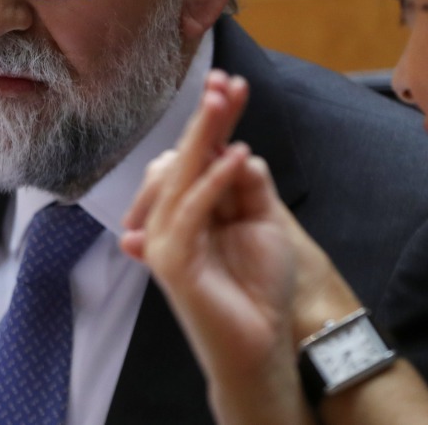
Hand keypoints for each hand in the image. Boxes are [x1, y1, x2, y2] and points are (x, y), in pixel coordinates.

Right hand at [122, 70, 313, 424]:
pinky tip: (238, 156)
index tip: (232, 84)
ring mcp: (165, 238)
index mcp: (189, 207)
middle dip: (205, 115)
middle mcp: (170, 218)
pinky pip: (190, 211)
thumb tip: (239, 150)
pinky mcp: (171, 260)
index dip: (215, 119)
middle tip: (224, 81)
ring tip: (226, 100)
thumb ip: (250, 186)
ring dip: (204, 133)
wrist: (259, 345)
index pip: (198, 154)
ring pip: (180, 174)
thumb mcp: (262, 222)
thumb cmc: (259, 286)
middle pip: (184, 155)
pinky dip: (213, 181)